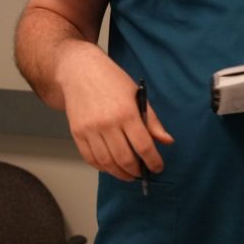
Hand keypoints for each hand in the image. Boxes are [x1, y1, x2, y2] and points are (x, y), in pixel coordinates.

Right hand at [56, 44, 173, 181]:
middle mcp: (107, 123)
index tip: (158, 167)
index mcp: (126, 112)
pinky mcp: (77, 133)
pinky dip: (102, 167)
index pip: (143, 146)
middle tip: (142, 172)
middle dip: (136, 170)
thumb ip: (152, 121)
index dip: (153, 161)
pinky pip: (90, 158)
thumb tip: (167, 141)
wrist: (79, 70)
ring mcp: (90, 129)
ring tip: (128, 174)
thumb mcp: (137, 94)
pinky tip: (110, 166)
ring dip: (120, 173)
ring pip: (107, 163)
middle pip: (125, 159)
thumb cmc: (110, 80)